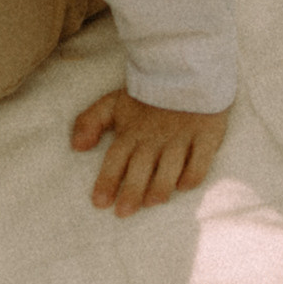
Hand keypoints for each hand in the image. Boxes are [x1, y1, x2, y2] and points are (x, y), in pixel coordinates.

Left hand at [71, 88, 227, 215]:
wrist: (185, 70)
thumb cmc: (146, 94)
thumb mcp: (112, 103)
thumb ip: (90, 122)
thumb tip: (76, 147)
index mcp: (131, 130)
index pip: (115, 159)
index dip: (107, 181)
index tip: (99, 203)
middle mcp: (154, 136)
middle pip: (141, 167)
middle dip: (131, 191)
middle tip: (123, 213)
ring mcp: (182, 136)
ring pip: (170, 166)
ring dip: (160, 186)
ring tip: (151, 203)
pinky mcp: (206, 134)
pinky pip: (201, 159)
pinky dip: (193, 174)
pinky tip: (183, 187)